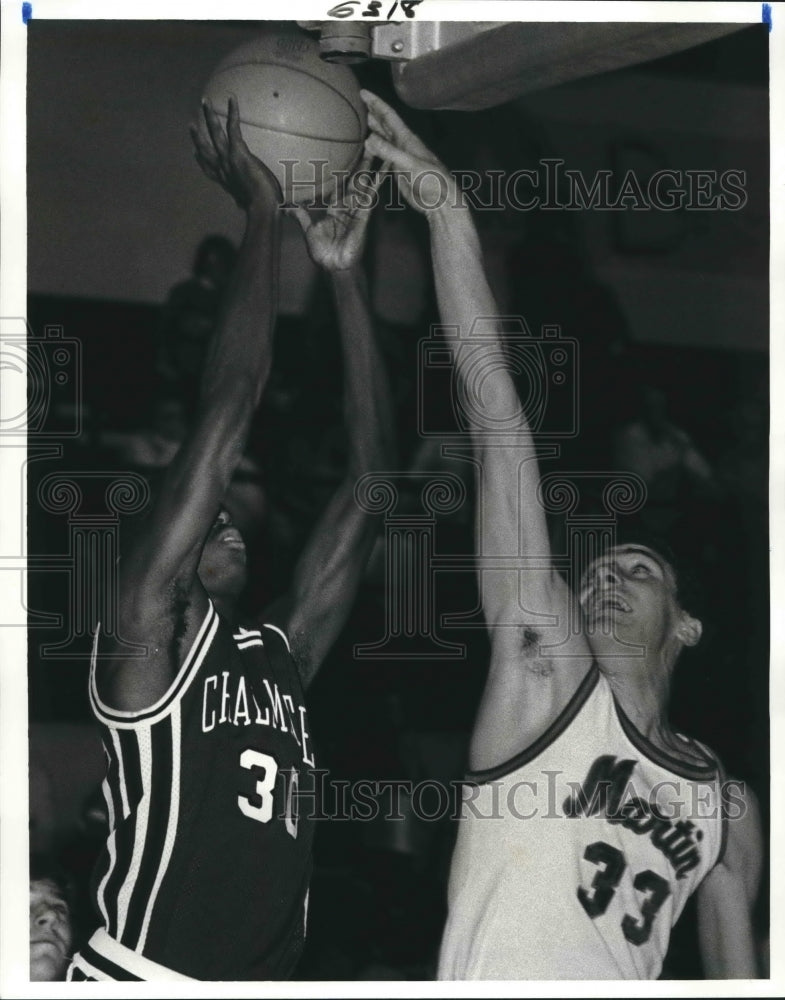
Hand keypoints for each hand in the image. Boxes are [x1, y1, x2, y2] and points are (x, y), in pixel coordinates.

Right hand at [190, 97, 280, 210]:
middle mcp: (221, 169)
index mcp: (225, 182)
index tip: (195, 153)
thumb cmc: (259, 207)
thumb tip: (242, 205)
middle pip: (205, 149)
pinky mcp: (237, 151)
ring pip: (214, 133)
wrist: (261, 205)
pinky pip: (233, 127)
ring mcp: (227, 158)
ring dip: (209, 115)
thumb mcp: (247, 203)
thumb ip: (243, 200)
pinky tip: (232, 99)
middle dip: (198, 136)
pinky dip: (233, 112)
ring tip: (204, 101)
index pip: (209, 170)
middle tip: (191, 124)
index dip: (201, 161)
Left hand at [288, 157, 382, 271]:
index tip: (345, 154)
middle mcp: (347, 207)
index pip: (339, 185)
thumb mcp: (309, 230)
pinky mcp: (364, 214)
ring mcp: (357, 209)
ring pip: (364, 184)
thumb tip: (288, 207)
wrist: (334, 265)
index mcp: (335, 209)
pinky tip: (385, 169)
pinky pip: (372, 196)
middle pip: (355, 180)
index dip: (342, 171)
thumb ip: (301, 216)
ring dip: (371, 166)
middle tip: (366, 143)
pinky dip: (378, 182)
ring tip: (378, 148)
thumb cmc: (323, 252)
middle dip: (360, 163)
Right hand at [361, 89, 459, 215]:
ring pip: (384, 137)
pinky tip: (369, 145)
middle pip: (386, 123)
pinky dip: (375, 148)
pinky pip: (383, 154)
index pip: (389, 116)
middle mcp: (403, 144)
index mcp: (407, 138)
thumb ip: (390, 152)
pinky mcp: (398, 170)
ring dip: (374, 127)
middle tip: (358, 100)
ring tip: (362, 118)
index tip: (362, 92)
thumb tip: (369, 139)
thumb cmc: (431, 180)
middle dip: (373, 111)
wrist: (439, 201)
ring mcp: (400, 157)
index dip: (376, 103)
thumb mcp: (410, 164)